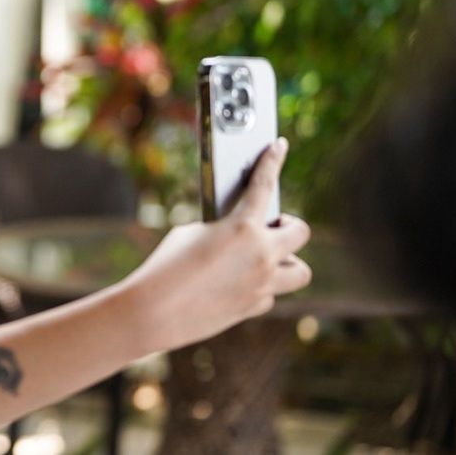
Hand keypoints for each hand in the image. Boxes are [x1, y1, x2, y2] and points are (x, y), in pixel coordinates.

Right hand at [123, 138, 311, 351]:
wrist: (154, 310)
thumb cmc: (166, 266)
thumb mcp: (191, 233)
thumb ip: (222, 228)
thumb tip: (235, 235)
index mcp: (242, 228)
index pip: (264, 184)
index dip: (273, 160)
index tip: (279, 146)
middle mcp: (261, 255)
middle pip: (301, 232)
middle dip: (289, 226)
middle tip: (272, 226)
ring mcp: (262, 284)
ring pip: (301, 272)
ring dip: (288, 262)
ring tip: (267, 259)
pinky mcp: (254, 307)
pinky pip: (271, 294)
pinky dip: (261, 287)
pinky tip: (240, 284)